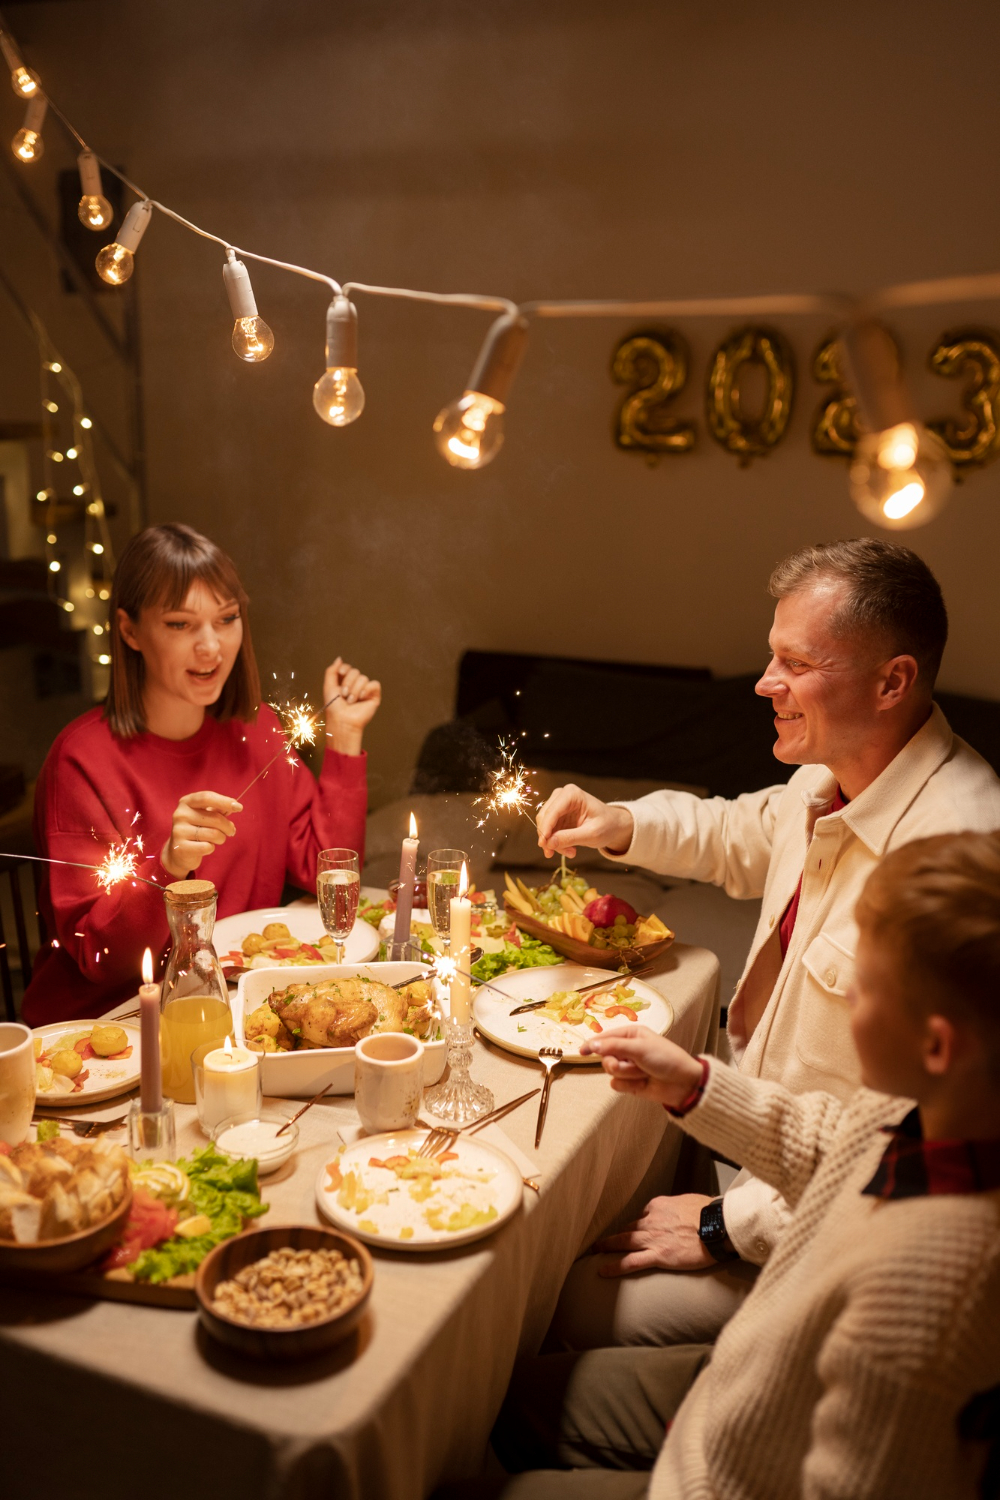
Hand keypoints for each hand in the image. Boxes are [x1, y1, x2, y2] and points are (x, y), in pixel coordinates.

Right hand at [161, 790, 241, 878]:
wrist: (178, 852)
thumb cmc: (197, 829)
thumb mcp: (206, 816)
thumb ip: (219, 810)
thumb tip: (234, 806)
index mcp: (186, 802)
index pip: (207, 797)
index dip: (225, 801)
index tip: (239, 807)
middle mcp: (180, 814)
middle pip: (215, 818)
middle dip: (228, 826)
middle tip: (231, 831)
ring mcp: (178, 831)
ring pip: (214, 834)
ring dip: (221, 838)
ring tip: (216, 839)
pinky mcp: (181, 847)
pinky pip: (207, 847)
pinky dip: (211, 848)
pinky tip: (204, 847)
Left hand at [324, 657, 381, 753]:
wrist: (342, 720)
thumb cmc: (334, 706)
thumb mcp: (329, 686)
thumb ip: (332, 671)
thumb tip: (339, 658)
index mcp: (345, 682)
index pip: (348, 668)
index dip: (345, 669)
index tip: (341, 673)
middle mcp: (356, 685)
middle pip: (355, 672)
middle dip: (348, 682)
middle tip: (344, 695)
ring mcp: (365, 690)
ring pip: (363, 678)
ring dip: (355, 690)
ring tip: (351, 701)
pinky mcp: (374, 696)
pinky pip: (374, 684)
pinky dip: (367, 689)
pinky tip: (361, 698)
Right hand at [535, 784, 633, 858]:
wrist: (613, 825)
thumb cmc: (607, 826)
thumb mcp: (591, 834)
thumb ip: (570, 838)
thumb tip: (548, 843)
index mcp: (572, 794)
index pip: (552, 811)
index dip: (545, 828)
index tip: (544, 845)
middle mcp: (561, 795)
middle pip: (545, 817)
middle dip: (550, 838)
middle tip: (564, 853)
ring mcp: (558, 805)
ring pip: (545, 826)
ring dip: (554, 842)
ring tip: (571, 852)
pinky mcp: (557, 816)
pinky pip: (549, 831)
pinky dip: (556, 842)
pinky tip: (570, 849)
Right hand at [579, 1024, 703, 1107]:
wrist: (683, 1084)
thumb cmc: (665, 1059)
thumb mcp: (639, 1048)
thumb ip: (614, 1046)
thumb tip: (592, 1044)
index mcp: (631, 1035)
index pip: (605, 1037)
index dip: (593, 1043)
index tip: (582, 1051)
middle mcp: (628, 1050)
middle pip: (606, 1056)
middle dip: (617, 1062)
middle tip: (630, 1064)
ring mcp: (629, 1067)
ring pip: (611, 1072)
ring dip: (627, 1074)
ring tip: (644, 1073)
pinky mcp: (630, 1083)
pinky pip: (617, 1085)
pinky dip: (629, 1085)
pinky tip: (643, 1084)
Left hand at [593, 1194, 714, 1273]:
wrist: (718, 1226)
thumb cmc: (710, 1213)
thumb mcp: (690, 1202)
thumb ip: (678, 1207)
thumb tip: (680, 1213)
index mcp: (659, 1205)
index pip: (643, 1215)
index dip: (641, 1223)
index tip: (639, 1230)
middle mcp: (651, 1220)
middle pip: (629, 1227)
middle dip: (615, 1234)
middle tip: (601, 1239)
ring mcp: (652, 1238)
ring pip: (623, 1241)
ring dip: (607, 1245)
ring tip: (595, 1250)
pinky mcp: (658, 1255)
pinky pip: (630, 1262)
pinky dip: (614, 1266)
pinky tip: (602, 1271)